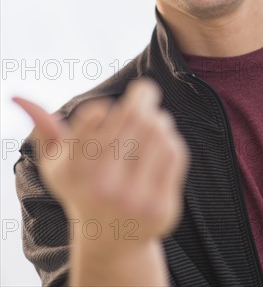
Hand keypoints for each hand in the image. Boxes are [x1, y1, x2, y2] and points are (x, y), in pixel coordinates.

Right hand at [13, 78, 189, 254]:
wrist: (111, 240)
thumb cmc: (83, 188)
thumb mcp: (56, 164)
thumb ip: (43, 130)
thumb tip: (19, 98)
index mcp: (73, 171)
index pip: (92, 119)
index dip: (102, 108)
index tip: (105, 108)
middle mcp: (102, 186)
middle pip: (134, 117)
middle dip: (141, 96)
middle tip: (143, 90)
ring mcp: (133, 199)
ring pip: (158, 130)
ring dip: (158, 117)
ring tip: (153, 119)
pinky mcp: (160, 207)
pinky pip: (175, 153)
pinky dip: (171, 139)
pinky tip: (162, 143)